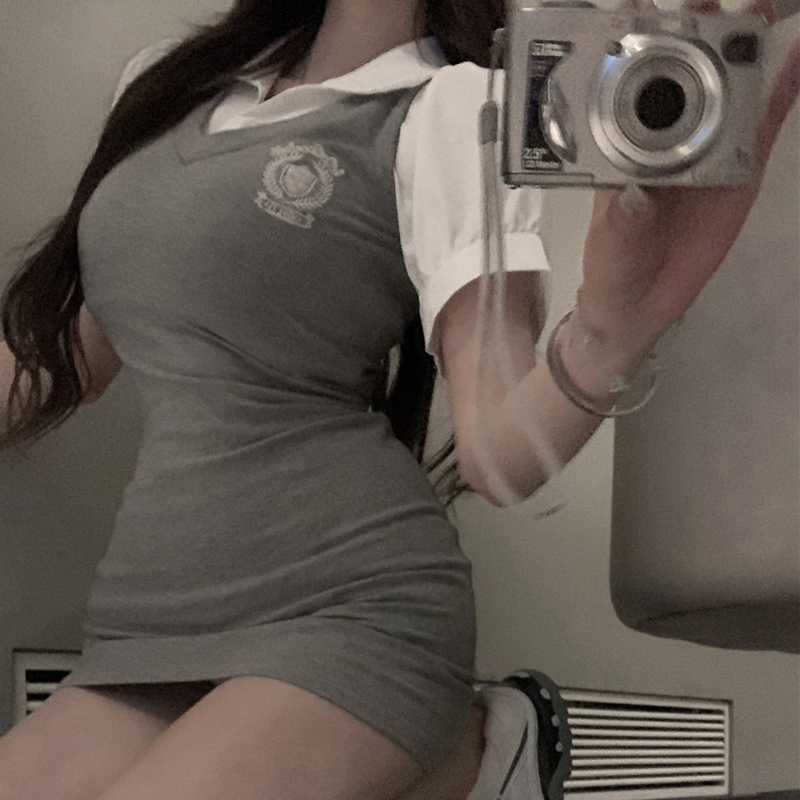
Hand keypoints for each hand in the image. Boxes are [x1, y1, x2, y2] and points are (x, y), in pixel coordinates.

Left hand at [578, 0, 799, 346]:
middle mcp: (663, 140)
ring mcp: (706, 149)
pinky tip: (798, 56)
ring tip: (760, 7)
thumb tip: (634, 195)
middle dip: (694, 31)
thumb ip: (622, 224)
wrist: (646, 300)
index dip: (636, 52)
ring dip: (742, 47)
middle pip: (682, 77)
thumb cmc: (615, 268)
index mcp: (622, 150)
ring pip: (727, 90)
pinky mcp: (740, 168)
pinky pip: (764, 123)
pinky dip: (784, 89)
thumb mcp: (611, 248)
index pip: (626, 93)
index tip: (641, 12)